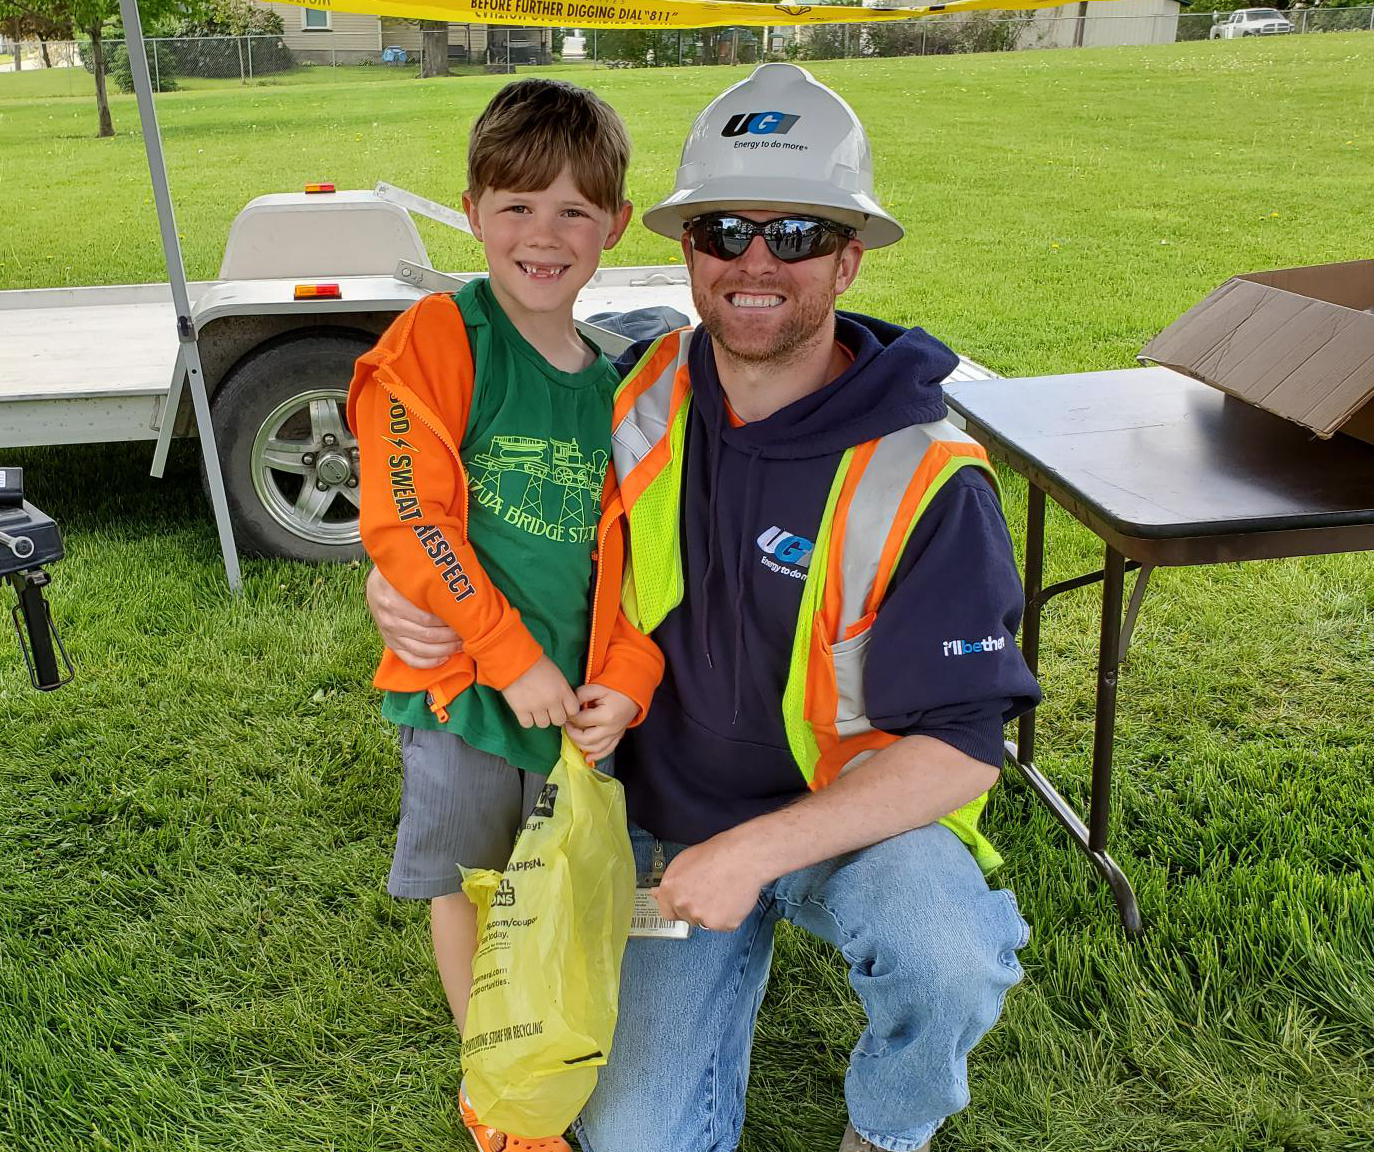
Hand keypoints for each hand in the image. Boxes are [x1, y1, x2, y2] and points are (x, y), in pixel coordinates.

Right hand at [366, 566, 462, 668]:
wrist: (376, 586)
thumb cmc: (399, 579)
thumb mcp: (408, 577)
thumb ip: (426, 586)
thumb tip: (455, 592)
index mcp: (395, 602)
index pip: (428, 618)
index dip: (449, 621)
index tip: (465, 620)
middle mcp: (391, 621)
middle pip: (428, 635)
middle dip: (451, 636)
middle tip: (467, 633)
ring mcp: (390, 635)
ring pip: (422, 650)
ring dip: (445, 649)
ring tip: (461, 645)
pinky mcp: (391, 645)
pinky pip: (411, 660)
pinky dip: (429, 662)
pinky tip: (444, 658)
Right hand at [500, 656, 578, 728]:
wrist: (515, 660)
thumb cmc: (536, 662)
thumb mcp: (557, 674)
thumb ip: (562, 690)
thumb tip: (563, 702)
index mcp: (563, 690)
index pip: (573, 711)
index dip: (567, 710)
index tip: (562, 707)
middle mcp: (552, 701)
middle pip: (559, 720)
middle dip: (554, 715)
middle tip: (547, 708)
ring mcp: (536, 707)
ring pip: (544, 724)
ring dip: (540, 718)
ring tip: (534, 708)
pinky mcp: (521, 710)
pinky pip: (528, 724)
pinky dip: (527, 719)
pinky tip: (525, 710)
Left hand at [565, 683, 637, 762]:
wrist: (633, 695)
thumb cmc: (616, 690)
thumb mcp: (597, 688)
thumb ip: (581, 695)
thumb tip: (570, 706)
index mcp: (606, 716)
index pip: (581, 721)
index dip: (571, 718)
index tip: (566, 714)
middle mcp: (611, 729)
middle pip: (586, 739)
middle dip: (572, 733)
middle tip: (567, 725)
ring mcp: (615, 735)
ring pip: (595, 748)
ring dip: (581, 745)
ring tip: (574, 735)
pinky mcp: (617, 738)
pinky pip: (607, 751)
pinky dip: (596, 756)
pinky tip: (587, 758)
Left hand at [651, 834, 766, 932]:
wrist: (743, 857)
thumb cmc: (717, 854)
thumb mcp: (684, 861)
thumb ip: (670, 882)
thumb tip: (657, 893)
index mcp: (671, 889)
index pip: (666, 912)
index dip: (677, 907)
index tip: (683, 904)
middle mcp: (684, 905)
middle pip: (687, 917)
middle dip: (696, 908)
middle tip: (709, 891)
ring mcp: (703, 917)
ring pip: (705, 922)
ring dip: (712, 912)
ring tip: (722, 891)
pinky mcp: (722, 924)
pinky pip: (723, 924)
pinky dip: (728, 915)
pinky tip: (731, 897)